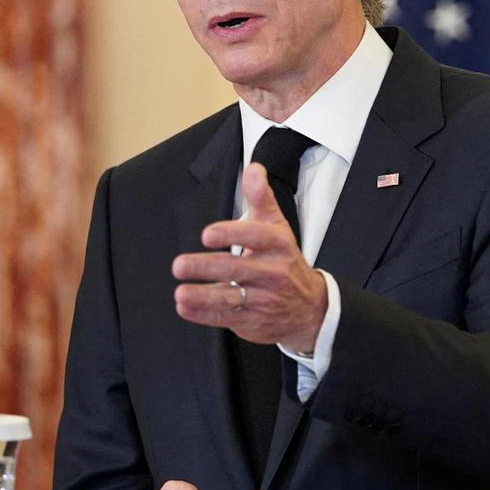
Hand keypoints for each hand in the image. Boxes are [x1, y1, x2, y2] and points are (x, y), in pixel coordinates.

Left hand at [172, 162, 327, 351]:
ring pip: (231, 298)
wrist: (310, 307)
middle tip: (179, 265)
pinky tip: (186, 307)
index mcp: (279, 244)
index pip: (256, 236)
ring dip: (203, 297)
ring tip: (180, 293)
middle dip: (206, 267)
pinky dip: (204, 315)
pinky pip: (227, 318)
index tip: (207, 234)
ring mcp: (265, 299)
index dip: (232, 234)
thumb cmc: (285, 261)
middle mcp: (273, 272)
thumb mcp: (277, 226)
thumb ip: (261, 197)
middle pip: (237, 268)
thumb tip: (253, 168)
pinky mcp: (254, 320)